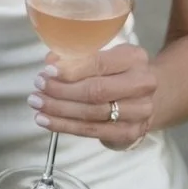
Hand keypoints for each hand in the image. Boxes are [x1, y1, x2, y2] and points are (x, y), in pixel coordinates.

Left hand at [30, 44, 156, 150]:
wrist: (149, 96)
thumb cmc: (120, 71)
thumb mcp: (106, 55)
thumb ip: (79, 57)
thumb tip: (50, 62)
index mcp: (134, 58)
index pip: (99, 63)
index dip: (71, 69)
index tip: (48, 71)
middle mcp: (141, 85)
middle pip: (95, 91)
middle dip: (62, 90)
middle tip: (38, 87)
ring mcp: (138, 112)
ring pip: (91, 114)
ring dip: (59, 110)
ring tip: (38, 105)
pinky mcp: (129, 133)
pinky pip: (92, 131)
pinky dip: (66, 126)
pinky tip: (47, 121)